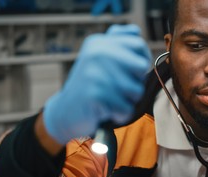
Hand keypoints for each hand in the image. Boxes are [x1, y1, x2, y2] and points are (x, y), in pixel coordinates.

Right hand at [42, 24, 150, 144]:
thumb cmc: (91, 86)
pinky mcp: (95, 96)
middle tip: (117, 89)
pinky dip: (120, 115)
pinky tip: (106, 112)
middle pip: (141, 66)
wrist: (66, 112)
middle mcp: (97, 54)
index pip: (138, 45)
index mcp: (99, 43)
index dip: (141, 62)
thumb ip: (118, 42)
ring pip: (137, 90)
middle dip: (136, 82)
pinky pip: (126, 109)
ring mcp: (95, 74)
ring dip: (128, 101)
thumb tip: (136, 31)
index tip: (131, 73)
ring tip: (110, 100)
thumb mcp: (100, 58)